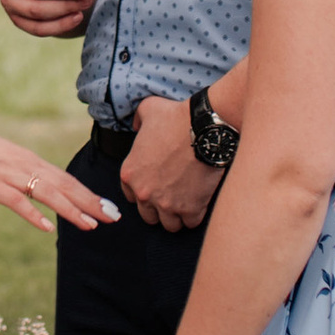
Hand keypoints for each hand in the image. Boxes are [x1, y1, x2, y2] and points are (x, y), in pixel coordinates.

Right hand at [0, 122, 118, 236]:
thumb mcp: (8, 161)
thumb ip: (27, 175)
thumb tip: (45, 191)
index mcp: (31, 161)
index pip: (67, 179)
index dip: (89, 194)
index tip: (109, 207)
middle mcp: (26, 166)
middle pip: (65, 186)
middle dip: (90, 202)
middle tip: (113, 217)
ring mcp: (10, 175)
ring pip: (48, 193)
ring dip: (71, 210)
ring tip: (90, 225)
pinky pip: (17, 201)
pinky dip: (33, 214)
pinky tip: (47, 228)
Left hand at [121, 94, 224, 233]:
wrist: (204, 127)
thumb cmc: (176, 117)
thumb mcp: (148, 110)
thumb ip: (139, 120)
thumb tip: (139, 126)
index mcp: (130, 173)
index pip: (130, 195)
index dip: (143, 191)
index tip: (156, 185)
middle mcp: (144, 193)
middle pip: (147, 215)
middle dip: (158, 207)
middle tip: (172, 195)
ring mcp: (167, 204)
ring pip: (169, 225)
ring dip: (177, 216)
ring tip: (186, 203)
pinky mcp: (190, 209)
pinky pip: (190, 223)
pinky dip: (195, 215)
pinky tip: (200, 203)